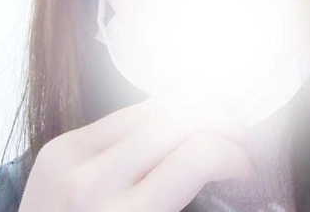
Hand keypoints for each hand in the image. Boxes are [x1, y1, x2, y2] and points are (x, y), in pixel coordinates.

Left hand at [19, 95, 255, 211]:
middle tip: (241, 139)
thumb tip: (229, 174)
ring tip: (217, 120)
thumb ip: (184, 207)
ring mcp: (72, 157)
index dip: (235, 156)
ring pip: (154, 106)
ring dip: (196, 108)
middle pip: (179, 118)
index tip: (248, 170)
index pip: (196, 156)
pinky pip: (126, 115)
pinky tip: (179, 123)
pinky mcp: (61, 145)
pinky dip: (161, 114)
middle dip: (222, 121)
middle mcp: (94, 182)